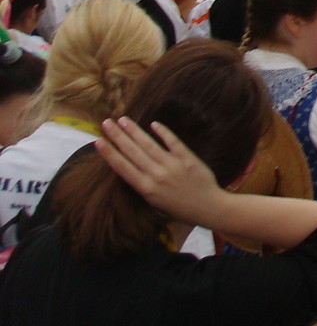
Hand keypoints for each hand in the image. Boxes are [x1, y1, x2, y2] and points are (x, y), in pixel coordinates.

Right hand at [96, 117, 222, 221]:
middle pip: (133, 152)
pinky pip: (173, 142)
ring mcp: (172, 165)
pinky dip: (163, 132)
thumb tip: (130, 167)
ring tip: (124, 120)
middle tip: (107, 123)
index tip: (98, 141)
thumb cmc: (178, 207)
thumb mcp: (154, 201)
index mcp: (145, 188)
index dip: (109, 153)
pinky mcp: (187, 158)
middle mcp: (156, 175)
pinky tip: (153, 124)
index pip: (122, 167)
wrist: (207, 207)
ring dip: (135, 131)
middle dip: (118, 136)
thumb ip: (143, 184)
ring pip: (149, 144)